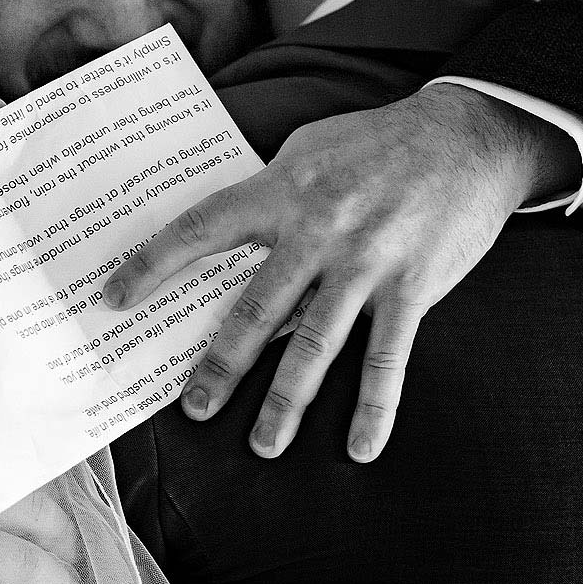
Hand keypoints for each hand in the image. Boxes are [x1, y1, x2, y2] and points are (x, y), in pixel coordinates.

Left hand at [101, 83, 577, 460]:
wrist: (469, 136)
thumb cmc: (382, 142)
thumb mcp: (312, 149)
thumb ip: (271, 192)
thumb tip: (226, 236)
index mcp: (284, 189)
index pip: (203, 228)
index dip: (154, 263)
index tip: (113, 298)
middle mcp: (320, 227)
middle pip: (256, 306)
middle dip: (221, 363)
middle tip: (192, 408)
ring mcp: (368, 260)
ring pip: (315, 342)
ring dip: (287, 400)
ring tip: (264, 443)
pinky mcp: (413, 286)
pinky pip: (388, 357)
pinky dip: (374, 407)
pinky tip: (361, 447)